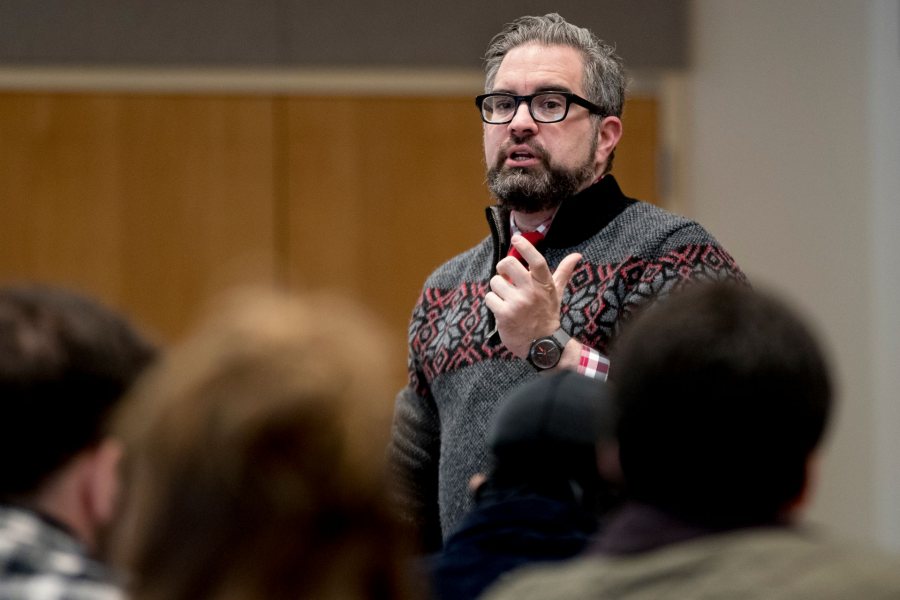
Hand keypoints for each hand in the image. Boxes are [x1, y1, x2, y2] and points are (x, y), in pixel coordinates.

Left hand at [484, 234, 581, 357]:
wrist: (542, 345)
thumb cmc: (547, 315)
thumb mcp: (556, 293)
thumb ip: (564, 272)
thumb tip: (577, 255)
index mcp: (544, 284)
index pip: (536, 261)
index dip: (525, 247)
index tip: (516, 238)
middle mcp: (532, 292)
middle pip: (507, 264)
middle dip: (502, 268)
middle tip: (505, 276)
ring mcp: (518, 303)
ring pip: (495, 282)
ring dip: (497, 289)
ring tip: (507, 299)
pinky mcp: (504, 315)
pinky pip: (489, 297)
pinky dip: (493, 302)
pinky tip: (502, 310)